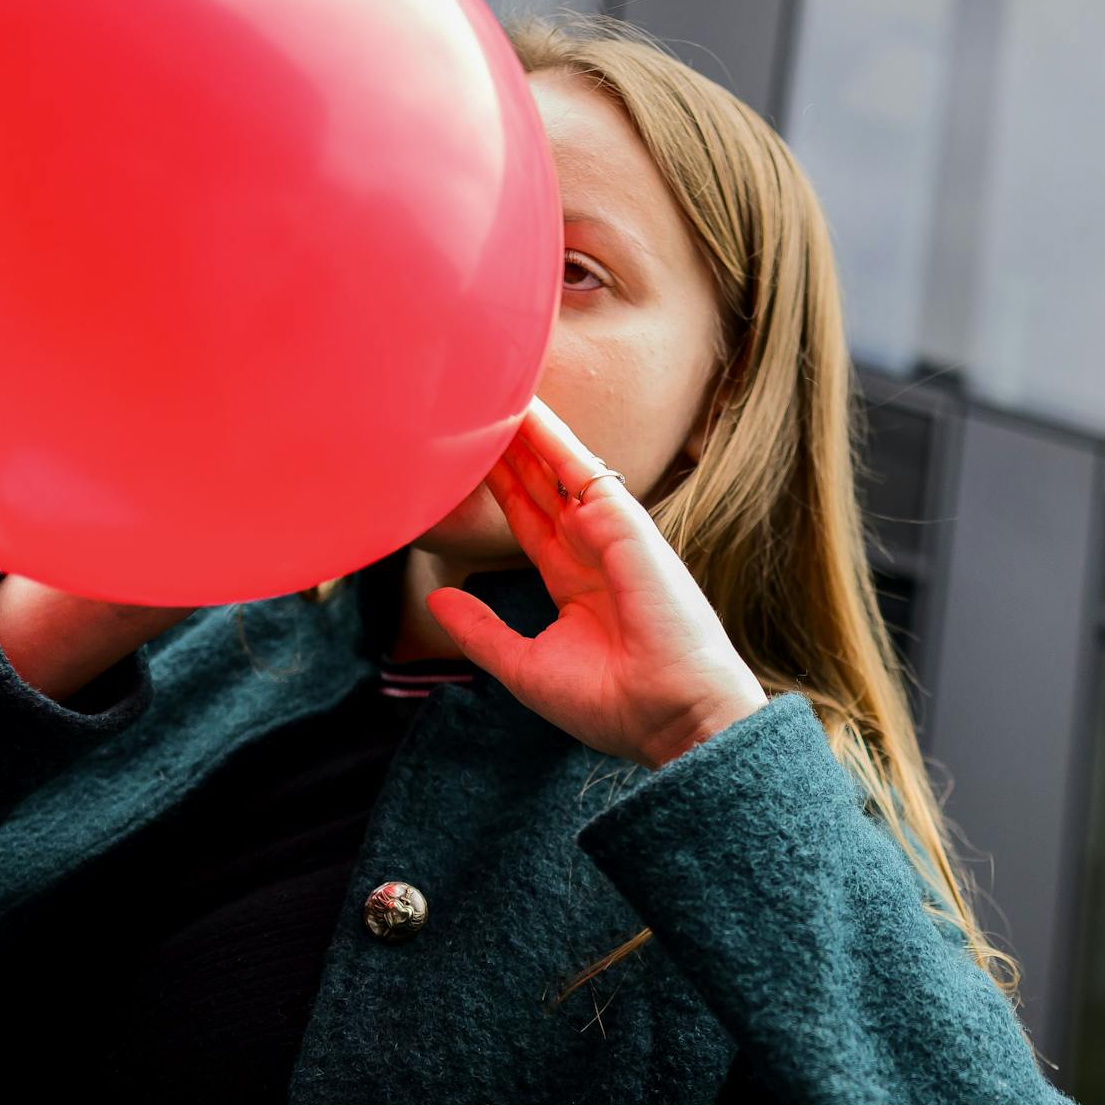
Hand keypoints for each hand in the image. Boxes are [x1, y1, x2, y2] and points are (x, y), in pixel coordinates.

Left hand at [425, 395, 768, 769]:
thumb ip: (481, 630)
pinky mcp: (625, 524)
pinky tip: (524, 407)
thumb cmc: (611, 704)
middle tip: (473, 406)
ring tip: (490, 387)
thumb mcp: (524, 666)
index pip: (530, 521)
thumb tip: (436, 598)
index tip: (467, 459)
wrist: (669, 717)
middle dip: (509, 449)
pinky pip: (581, 469)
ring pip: (558, 467)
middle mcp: (594, 551)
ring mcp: (611, 534)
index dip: (500, 488)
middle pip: (541, 485)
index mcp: (575, 585)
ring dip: (525, 430)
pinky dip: (552, 436)